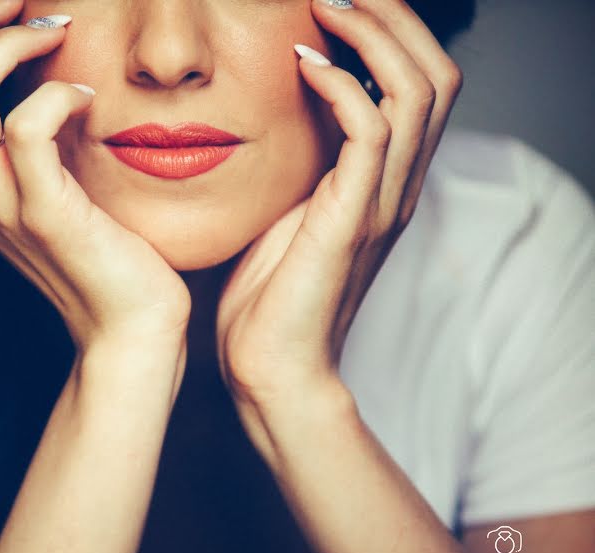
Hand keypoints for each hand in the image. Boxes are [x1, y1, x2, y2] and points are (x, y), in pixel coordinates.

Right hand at [0, 1, 190, 352]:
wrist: (131, 327)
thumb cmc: (108, 250)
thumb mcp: (61, 182)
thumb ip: (42, 135)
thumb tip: (52, 69)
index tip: (13, 8)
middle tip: (26, 2)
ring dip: (9, 44)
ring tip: (58, 36)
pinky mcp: (44, 216)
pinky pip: (26, 130)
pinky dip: (55, 94)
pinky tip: (89, 98)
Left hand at [216, 0, 462, 443]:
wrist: (268, 368)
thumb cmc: (266, 298)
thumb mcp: (287, 215)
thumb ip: (304, 168)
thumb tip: (282, 115)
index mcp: (383, 185)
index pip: (418, 87)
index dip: (392, 35)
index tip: (339, 4)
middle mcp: (396, 188)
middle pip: (435, 76)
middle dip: (395, 19)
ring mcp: (380, 204)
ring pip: (415, 93)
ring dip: (374, 37)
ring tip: (324, 5)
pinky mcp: (351, 220)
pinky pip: (368, 132)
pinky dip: (341, 86)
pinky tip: (301, 66)